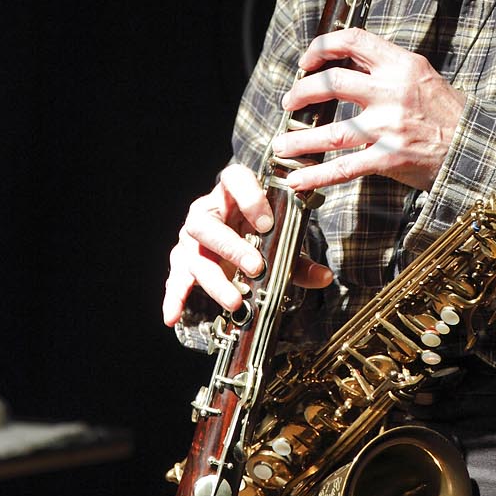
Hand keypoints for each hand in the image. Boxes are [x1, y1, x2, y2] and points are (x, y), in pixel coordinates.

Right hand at [162, 161, 331, 325]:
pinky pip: (175, 279)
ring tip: (235, 300)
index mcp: (232, 194)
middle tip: (255, 267)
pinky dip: (174, 298)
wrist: (240, 235)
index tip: (267, 222)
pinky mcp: (183, 262)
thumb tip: (324, 276)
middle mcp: (207, 212)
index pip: (233, 179)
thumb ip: (300, 259)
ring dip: (214, 280)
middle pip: (205, 224)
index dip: (248, 196)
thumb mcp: (282, 242)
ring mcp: (191, 239)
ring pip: (193, 255)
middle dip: (230, 246)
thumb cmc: (260, 233)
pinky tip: (172, 316)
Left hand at [269, 28, 464, 194]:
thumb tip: (344, 65)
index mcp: (401, 65)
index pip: (352, 42)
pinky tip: (298, 178)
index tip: (307, 61)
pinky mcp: (389, 158)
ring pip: (330, 132)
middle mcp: (392, 93)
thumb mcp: (421, 77)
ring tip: (281, 144)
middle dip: (302, 92)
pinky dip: (317, 175)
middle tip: (289, 101)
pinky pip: (344, 168)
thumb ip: (385, 69)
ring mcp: (389, 127)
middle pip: (332, 84)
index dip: (322, 47)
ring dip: (299, 139)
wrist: (475, 147)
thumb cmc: (448, 112)